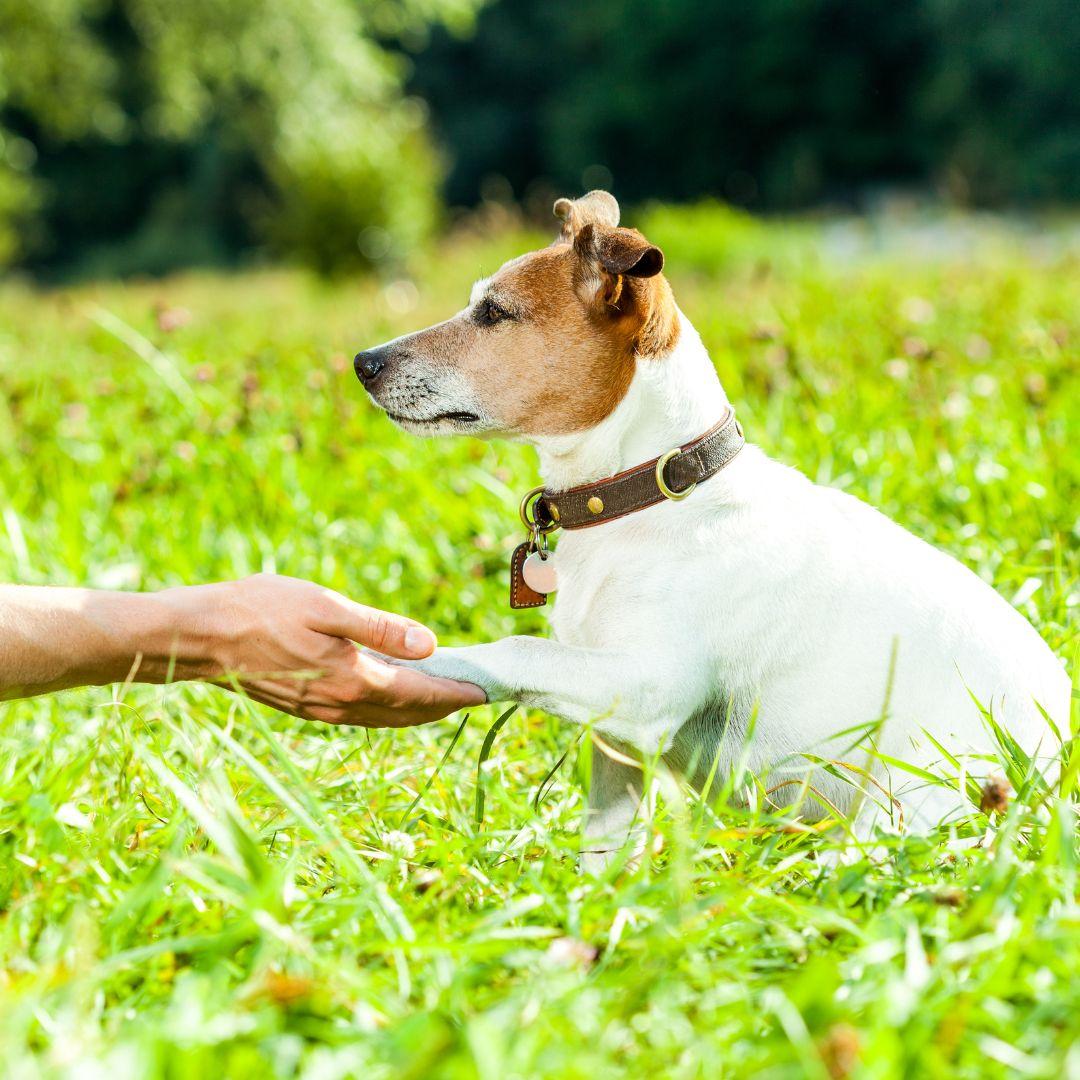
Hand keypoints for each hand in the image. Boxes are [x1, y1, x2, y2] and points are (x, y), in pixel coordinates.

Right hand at [186, 574, 485, 725]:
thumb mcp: (326, 606)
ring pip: (383, 718)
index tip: (483, 691)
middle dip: (442, 706)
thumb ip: (381, 628)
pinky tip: (391, 695)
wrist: (200, 637)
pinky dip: (387, 709)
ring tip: (441, 696)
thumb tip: (429, 645)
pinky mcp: (304, 708)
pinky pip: (360, 715)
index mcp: (351, 678)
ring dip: (416, 710)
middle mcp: (339, 703)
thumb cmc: (260, 610)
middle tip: (471, 695)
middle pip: (406, 713)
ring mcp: (320, 711)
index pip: (418, 692)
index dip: (454, 693)